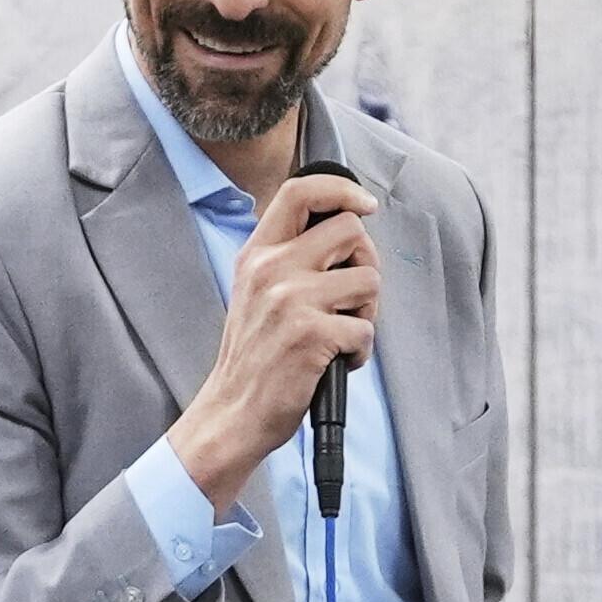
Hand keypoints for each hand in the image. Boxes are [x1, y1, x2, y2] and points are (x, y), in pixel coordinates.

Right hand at [173, 170, 379, 508]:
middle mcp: (271, 269)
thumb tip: (350, 229)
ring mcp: (290, 301)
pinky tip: (335, 363)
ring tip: (339, 335)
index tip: (364, 204)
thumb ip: (291, 257)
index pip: (301, 191)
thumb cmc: (256, 355)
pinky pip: (366, 329)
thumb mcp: (256, 291)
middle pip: (350, 230)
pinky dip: (360, 352)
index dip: (342, 189)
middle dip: (365, 262)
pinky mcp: (311, 336)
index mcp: (257, 253)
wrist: (232, 412)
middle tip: (351, 297)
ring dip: (366, 312)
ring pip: (368, 279)